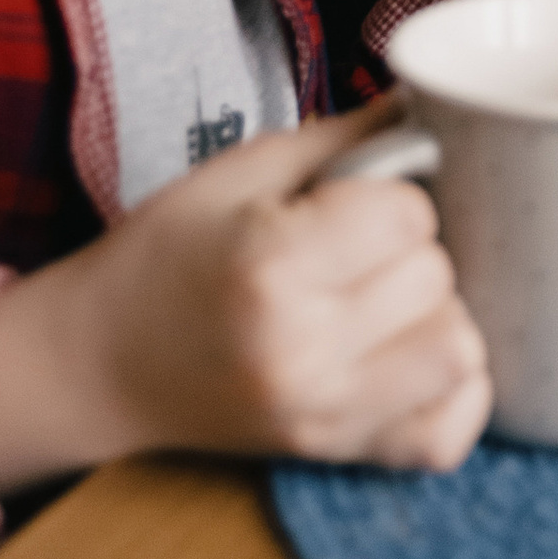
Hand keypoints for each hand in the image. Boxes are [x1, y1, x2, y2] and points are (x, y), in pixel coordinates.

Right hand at [0, 105, 490, 496]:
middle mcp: (303, 351)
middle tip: (364, 250)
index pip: (410, 215)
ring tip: (388, 302)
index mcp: (273, 265)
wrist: (99, 361)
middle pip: (438, 279)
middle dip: (413, 251)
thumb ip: (350, 138)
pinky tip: (407, 355)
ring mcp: (321, 415)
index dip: (393, 194)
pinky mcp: (333, 454)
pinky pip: (444, 437)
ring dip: (437, 317)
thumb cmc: (169, 252)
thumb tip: (443, 104)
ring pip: (458, 354)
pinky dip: (449, 394)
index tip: (356, 201)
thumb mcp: (242, 171)